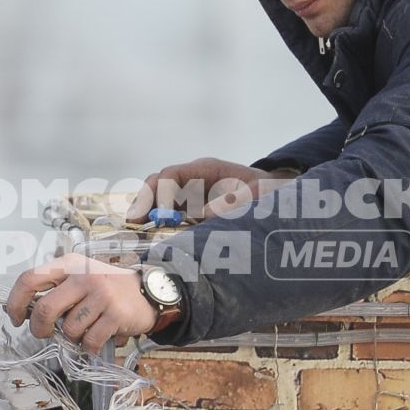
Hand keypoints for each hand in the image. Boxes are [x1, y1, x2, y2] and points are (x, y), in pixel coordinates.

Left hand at [3, 254, 154, 353]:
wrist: (148, 291)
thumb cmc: (107, 289)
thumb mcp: (80, 279)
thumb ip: (55, 291)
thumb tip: (25, 312)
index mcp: (69, 264)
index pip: (30, 279)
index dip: (15, 302)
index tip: (16, 318)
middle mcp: (84, 276)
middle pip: (44, 309)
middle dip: (39, 329)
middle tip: (44, 334)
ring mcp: (101, 294)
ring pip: (69, 329)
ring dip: (72, 338)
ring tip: (84, 331)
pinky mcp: (115, 314)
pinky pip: (90, 340)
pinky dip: (89, 347)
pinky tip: (97, 339)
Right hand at [124, 157, 296, 222]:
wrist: (276, 197)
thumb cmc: (267, 191)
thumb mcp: (257, 194)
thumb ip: (233, 202)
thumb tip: (204, 215)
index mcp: (206, 170)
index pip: (172, 175)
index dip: (161, 193)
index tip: (160, 215)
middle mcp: (192, 180)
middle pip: (157, 184)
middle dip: (144, 202)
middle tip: (134, 222)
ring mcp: (190, 196)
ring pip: (159, 200)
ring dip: (147, 214)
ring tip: (136, 231)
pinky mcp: (191, 212)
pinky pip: (169, 216)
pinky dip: (158, 225)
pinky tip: (151, 239)